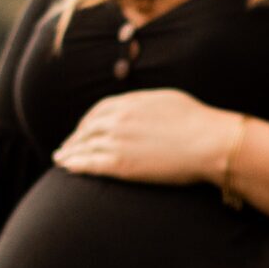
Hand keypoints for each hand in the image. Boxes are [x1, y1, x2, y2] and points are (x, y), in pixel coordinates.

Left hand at [51, 87, 238, 186]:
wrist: (208, 142)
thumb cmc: (196, 120)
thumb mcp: (167, 99)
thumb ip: (143, 102)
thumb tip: (135, 106)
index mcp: (129, 103)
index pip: (98, 111)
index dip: (87, 121)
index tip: (82, 129)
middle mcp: (118, 120)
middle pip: (87, 129)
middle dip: (75, 138)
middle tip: (66, 146)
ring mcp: (117, 142)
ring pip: (84, 147)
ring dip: (69, 152)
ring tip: (61, 159)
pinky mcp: (121, 165)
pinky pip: (90, 164)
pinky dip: (76, 164)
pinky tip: (67, 168)